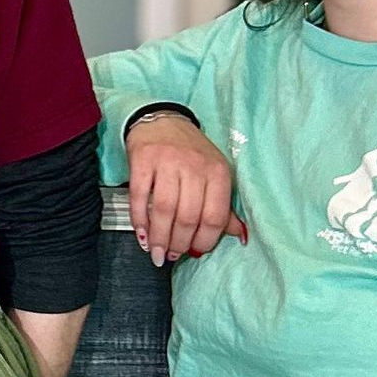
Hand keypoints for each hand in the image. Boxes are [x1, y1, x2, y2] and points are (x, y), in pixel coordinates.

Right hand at [124, 114, 245, 265]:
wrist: (163, 121)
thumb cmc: (191, 153)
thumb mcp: (213, 175)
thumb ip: (223, 206)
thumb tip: (238, 235)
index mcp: (218, 172)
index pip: (214, 217)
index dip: (204, 241)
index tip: (194, 252)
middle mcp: (195, 166)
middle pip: (187, 216)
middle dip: (178, 243)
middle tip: (172, 256)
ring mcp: (168, 161)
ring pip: (164, 210)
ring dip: (159, 237)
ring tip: (156, 252)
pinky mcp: (143, 159)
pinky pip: (139, 196)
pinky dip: (139, 220)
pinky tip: (141, 234)